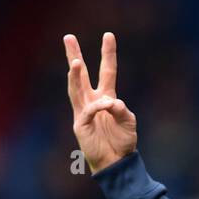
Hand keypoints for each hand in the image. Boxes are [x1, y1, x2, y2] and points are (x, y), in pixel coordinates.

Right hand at [64, 32, 136, 172]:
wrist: (116, 163)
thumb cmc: (123, 142)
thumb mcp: (129, 123)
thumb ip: (123, 111)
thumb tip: (111, 102)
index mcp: (106, 97)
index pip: (107, 71)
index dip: (108, 54)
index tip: (109, 35)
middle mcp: (92, 101)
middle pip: (82, 75)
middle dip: (75, 56)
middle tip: (68, 37)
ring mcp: (84, 112)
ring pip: (76, 88)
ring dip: (75, 75)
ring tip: (76, 61)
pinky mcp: (80, 124)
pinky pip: (88, 110)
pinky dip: (98, 106)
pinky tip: (105, 105)